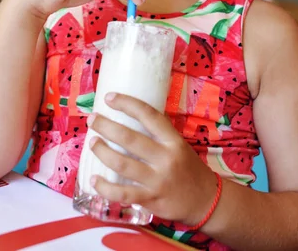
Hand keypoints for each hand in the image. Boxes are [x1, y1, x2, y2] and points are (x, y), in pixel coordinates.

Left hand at [87, 93, 217, 225]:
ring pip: (122, 164)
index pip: (149, 115)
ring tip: (92, 143)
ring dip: (103, 152)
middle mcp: (165, 158)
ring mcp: (157, 180)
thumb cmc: (188, 168)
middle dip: (107, 127)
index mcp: (173, 140)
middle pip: (130, 139)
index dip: (127, 104)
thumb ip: (158, 134)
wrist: (205, 200)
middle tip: (93, 119)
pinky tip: (94, 179)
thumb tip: (129, 117)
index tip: (109, 97)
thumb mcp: (179, 145)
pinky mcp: (150, 199)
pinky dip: (105, 187)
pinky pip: (123, 194)